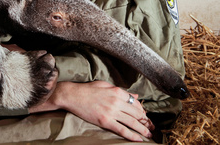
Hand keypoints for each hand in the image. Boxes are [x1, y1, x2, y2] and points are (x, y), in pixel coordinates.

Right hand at [30, 81, 154, 141]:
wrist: (73, 95)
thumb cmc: (87, 89)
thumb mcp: (105, 85)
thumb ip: (121, 91)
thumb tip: (134, 96)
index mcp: (117, 91)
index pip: (135, 102)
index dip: (142, 110)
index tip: (145, 116)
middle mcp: (116, 101)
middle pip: (136, 113)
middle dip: (146, 121)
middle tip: (151, 127)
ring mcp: (111, 112)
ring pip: (132, 122)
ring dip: (143, 130)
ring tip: (149, 135)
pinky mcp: (105, 121)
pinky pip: (122, 130)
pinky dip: (132, 135)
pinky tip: (139, 139)